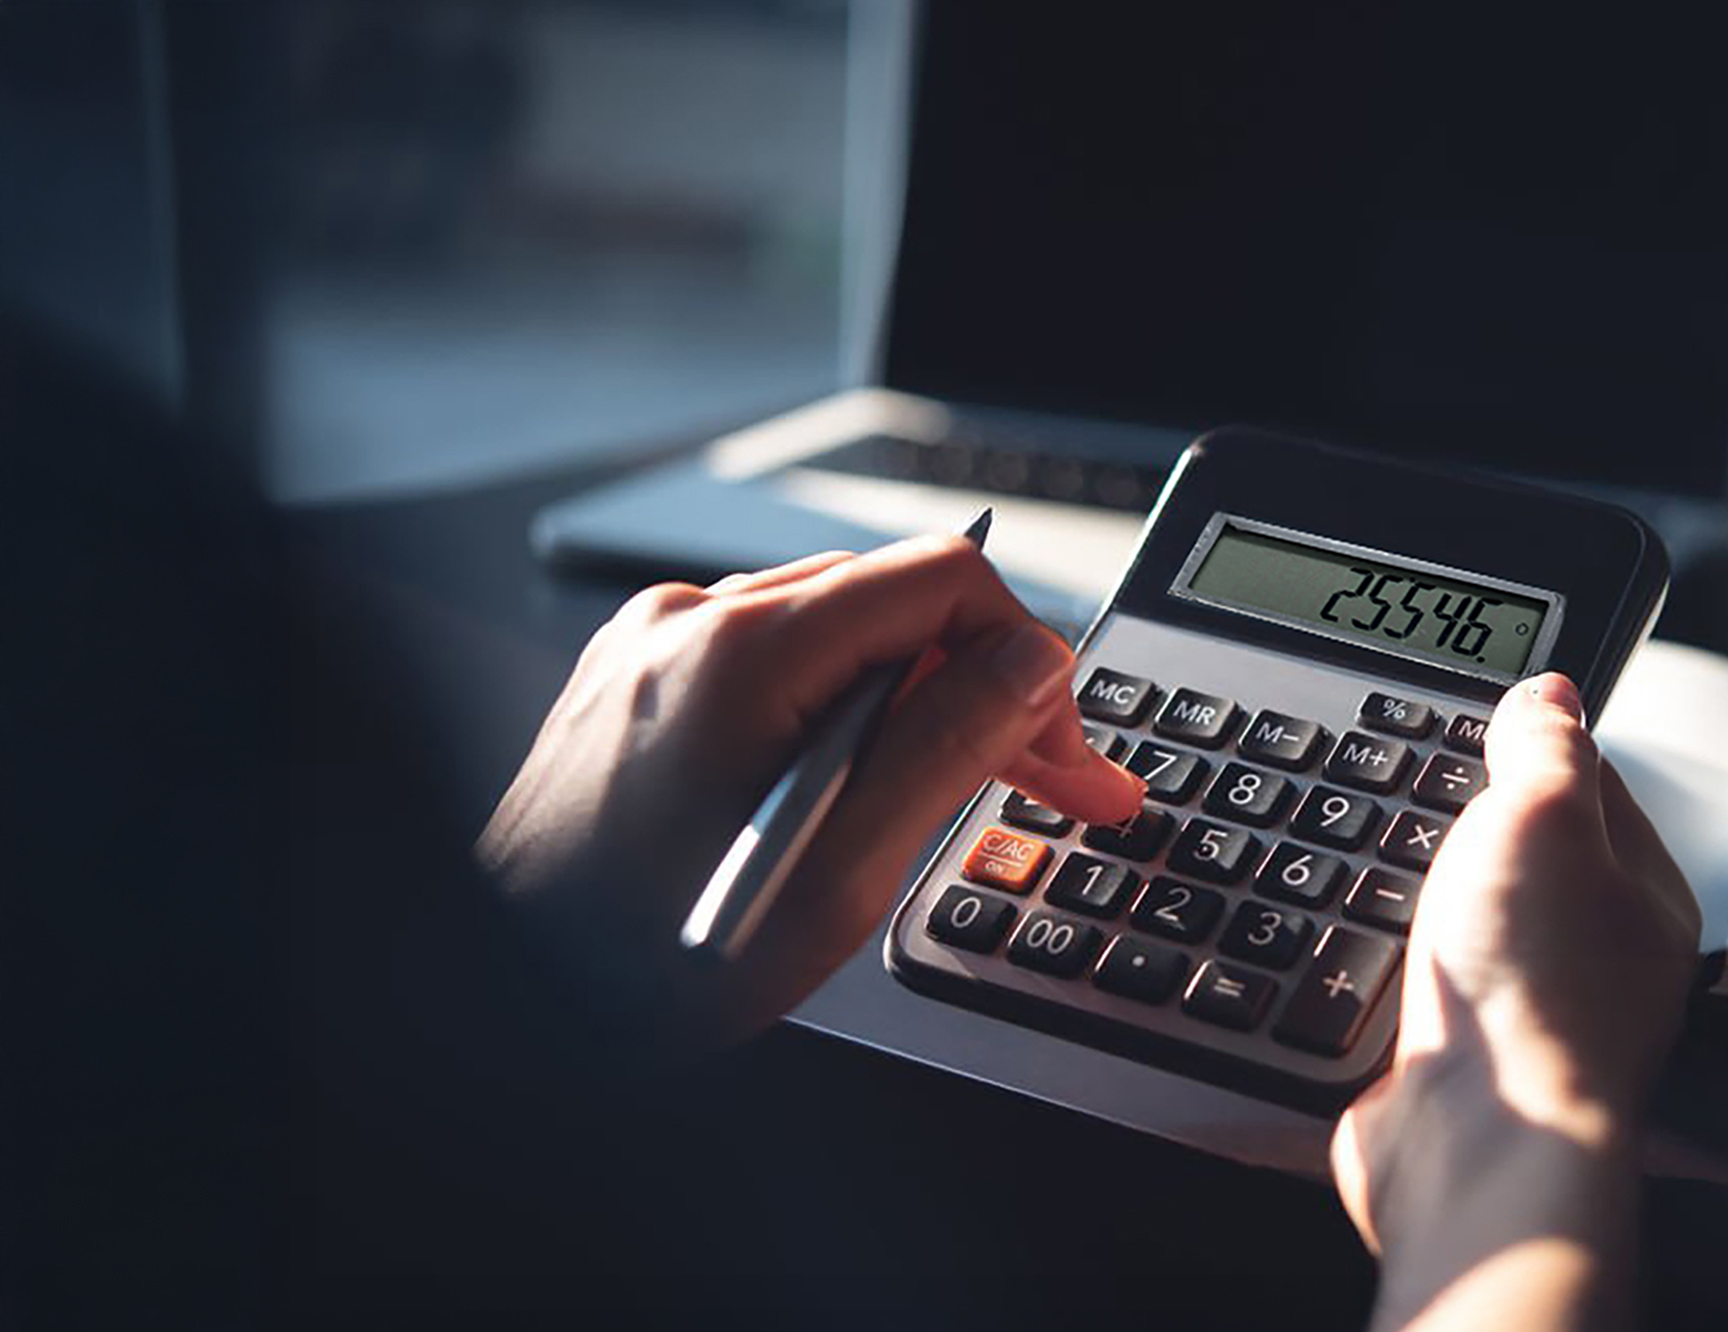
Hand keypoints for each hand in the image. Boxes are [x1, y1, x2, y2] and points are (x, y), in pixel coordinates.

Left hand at [477, 538, 1142, 1052]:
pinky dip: (838, 718)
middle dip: (988, 691)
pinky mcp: (636, 685)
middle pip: (894, 606)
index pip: (942, 579)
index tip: (1064, 751)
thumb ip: (947, 749)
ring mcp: (653, 650)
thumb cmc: (645, 970)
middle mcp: (687, 625)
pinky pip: (774, 667)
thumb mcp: (838, 875)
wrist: (508, 1011)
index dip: (1028, 660)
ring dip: (918, 707)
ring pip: (839, 637)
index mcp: (740, 653)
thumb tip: (1030, 664)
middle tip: (1061, 785)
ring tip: (958, 797)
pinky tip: (857, 792)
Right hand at [1331, 673, 1698, 1329]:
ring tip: (1382, 873)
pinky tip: (1354, 951)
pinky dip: (1374, 967)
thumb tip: (1550, 688)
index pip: (1590, 787)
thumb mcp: (1545, 815)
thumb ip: (1547, 744)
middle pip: (1515, 854)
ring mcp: (1518, 1014)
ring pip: (1453, 921)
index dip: (1531, 741)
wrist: (1472, 1144)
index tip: (1476, 715)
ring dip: (1408, 898)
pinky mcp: (1448, 1060)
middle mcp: (1590, 960)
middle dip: (1456, 824)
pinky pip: (1403, 987)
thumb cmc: (1535, 992)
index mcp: (1642, 895)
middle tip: (1415, 798)